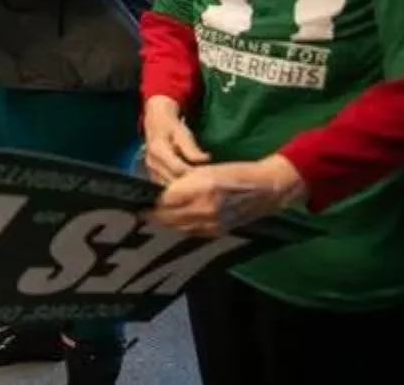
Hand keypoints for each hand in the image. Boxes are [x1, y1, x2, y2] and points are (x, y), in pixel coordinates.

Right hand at [143, 95, 209, 184]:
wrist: (155, 123)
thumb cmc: (171, 127)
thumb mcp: (182, 132)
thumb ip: (191, 148)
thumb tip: (205, 159)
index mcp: (158, 149)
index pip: (178, 169)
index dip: (194, 173)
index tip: (208, 173)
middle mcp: (151, 162)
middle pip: (173, 180)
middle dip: (190, 182)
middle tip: (206, 181)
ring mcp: (150, 169)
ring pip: (169, 185)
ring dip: (183, 187)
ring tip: (198, 183)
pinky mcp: (152, 174)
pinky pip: (165, 185)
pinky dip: (177, 186)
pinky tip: (187, 183)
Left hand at [147, 154, 307, 236]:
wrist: (267, 189)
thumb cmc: (236, 172)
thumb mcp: (206, 171)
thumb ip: (182, 182)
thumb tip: (161, 193)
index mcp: (201, 191)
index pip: (165, 201)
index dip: (150, 202)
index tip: (137, 201)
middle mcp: (205, 210)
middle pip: (168, 218)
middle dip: (153, 216)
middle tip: (140, 212)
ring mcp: (212, 224)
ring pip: (178, 228)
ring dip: (164, 224)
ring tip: (152, 218)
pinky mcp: (218, 232)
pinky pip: (191, 232)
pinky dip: (179, 228)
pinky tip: (173, 223)